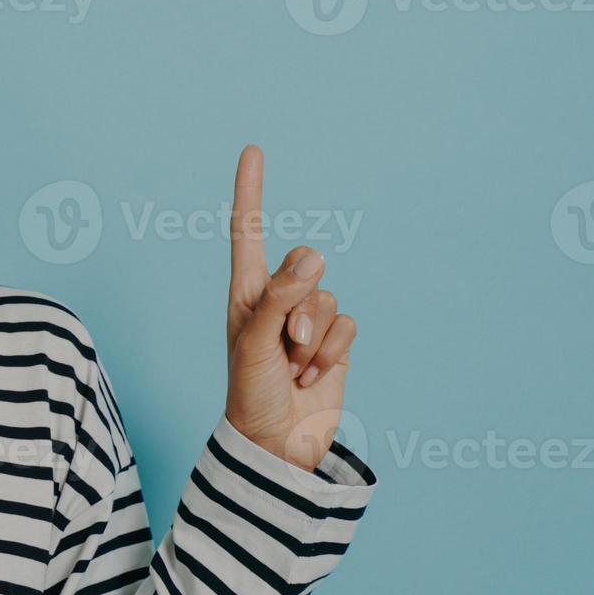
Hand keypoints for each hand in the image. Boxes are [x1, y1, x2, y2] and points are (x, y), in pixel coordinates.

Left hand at [225, 144, 357, 471]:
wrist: (277, 445)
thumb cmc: (251, 394)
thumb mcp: (254, 343)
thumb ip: (280, 298)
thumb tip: (313, 258)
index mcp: (244, 293)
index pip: (247, 233)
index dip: (251, 192)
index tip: (253, 149)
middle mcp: (276, 299)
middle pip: (305, 267)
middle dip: (299, 306)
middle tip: (282, 345)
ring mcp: (307, 320)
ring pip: (329, 299)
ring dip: (314, 338)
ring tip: (293, 367)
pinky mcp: (334, 342)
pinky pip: (349, 323)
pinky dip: (332, 352)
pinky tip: (313, 376)